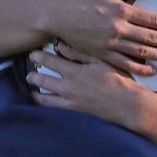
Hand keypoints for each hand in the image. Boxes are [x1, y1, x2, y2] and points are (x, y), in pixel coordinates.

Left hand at [26, 47, 144, 129]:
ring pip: (44, 96)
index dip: (38, 57)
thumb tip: (62, 45)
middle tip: (29, 71)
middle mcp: (68, 86)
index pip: (50, 61)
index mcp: (75, 71)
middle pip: (43, 79)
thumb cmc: (118, 79)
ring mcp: (69, 100)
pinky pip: (52, 108)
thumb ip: (81, 54)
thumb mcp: (102, 61)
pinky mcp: (73, 111)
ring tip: (31, 87)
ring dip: (35, 90)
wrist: (126, 103)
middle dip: (33, 75)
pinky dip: (43, 104)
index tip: (32, 53)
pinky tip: (41, 101)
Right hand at [52, 0, 156, 75]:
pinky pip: (124, 63)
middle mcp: (118, 28)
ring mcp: (110, 43)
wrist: (58, 16)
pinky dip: (139, 68)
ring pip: (141, 51)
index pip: (153, 19)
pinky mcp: (102, 54)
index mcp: (121, 10)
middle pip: (151, 37)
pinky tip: (152, 70)